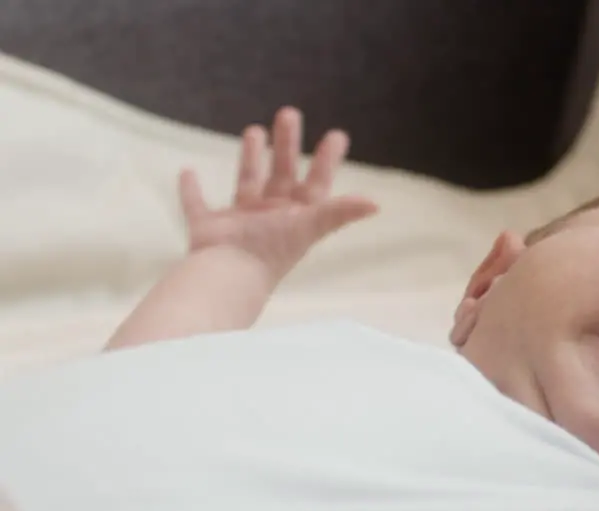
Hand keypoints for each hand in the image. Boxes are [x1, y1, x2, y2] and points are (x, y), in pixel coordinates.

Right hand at [177, 107, 378, 280]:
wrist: (230, 275)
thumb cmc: (272, 250)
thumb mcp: (310, 225)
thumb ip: (341, 212)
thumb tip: (377, 204)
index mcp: (296, 216)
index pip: (317, 182)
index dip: (327, 161)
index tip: (337, 136)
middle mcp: (271, 217)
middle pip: (282, 173)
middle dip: (286, 145)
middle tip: (288, 113)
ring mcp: (239, 222)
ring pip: (247, 182)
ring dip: (250, 158)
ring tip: (255, 130)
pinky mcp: (208, 228)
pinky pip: (196, 205)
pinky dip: (190, 191)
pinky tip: (187, 171)